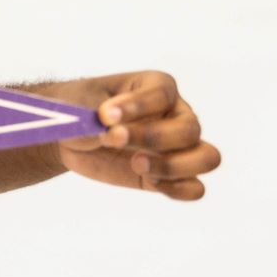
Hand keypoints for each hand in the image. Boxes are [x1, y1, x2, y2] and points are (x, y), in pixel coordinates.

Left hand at [53, 70, 218, 200]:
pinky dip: (178, 189)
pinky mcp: (167, 174)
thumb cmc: (80, 109)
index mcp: (158, 87)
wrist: (69, 134)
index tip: (105, 115)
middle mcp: (176, 114)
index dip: (137, 106)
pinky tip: (149, 182)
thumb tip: (113, 132)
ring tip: (137, 164)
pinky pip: (195, 188)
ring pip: (207, 158)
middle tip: (114, 138)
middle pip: (190, 129)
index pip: (163, 94)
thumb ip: (98, 116)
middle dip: (152, 137)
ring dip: (173, 166)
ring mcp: (176, 147)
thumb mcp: (83, 105)